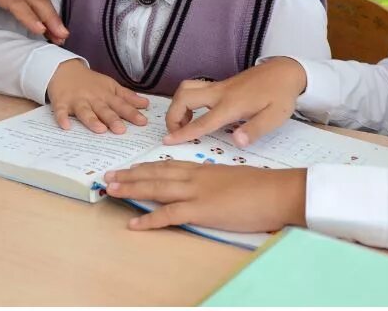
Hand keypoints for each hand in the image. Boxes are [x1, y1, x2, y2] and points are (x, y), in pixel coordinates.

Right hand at [47, 60, 148, 133]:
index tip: (142, 122)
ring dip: (92, 120)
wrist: (64, 69)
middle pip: (104, 110)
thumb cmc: (90, 82)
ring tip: (99, 129)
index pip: (121, 105)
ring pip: (85, 111)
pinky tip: (66, 126)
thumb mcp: (110, 86)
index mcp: (106, 95)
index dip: (131, 113)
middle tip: (121, 130)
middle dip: (113, 119)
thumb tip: (146, 104)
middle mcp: (93, 98)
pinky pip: (61, 111)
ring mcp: (77, 100)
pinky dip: (62, 118)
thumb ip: (127, 96)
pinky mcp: (61, 102)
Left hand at [104, 162, 306, 233]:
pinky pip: (169, 215)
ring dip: (132, 189)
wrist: (277, 192)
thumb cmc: (262, 188)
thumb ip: (216, 182)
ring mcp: (196, 192)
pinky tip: (134, 223)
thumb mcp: (234, 178)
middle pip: (156, 173)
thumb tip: (210, 190)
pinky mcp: (201, 210)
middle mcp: (195, 177)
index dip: (147, 167)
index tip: (130, 167)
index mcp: (204, 169)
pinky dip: (149, 219)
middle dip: (131, 174)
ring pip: (157, 188)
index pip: (168, 165)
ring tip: (112, 189)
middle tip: (110, 175)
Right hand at [160, 57, 307, 146]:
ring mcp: (219, 87)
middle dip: (173, 115)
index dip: (183, 133)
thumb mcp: (275, 116)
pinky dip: (185, 100)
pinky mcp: (220, 85)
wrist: (285, 71)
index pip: (202, 121)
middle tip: (175, 132)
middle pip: (184, 97)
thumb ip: (255, 129)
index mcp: (232, 105)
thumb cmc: (281, 95)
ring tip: (183, 123)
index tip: (167, 141)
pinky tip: (195, 113)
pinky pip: (194, 89)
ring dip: (177, 105)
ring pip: (186, 89)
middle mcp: (220, 93)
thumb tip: (237, 141)